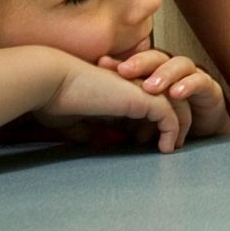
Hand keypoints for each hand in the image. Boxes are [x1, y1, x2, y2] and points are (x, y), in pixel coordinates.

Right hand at [32, 56, 190, 151]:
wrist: (52, 82)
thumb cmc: (56, 100)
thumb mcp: (72, 120)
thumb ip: (85, 129)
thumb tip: (91, 141)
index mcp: (118, 90)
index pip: (143, 108)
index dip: (145, 126)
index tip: (140, 143)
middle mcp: (133, 86)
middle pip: (166, 102)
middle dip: (168, 125)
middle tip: (166, 147)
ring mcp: (140, 89)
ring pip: (175, 106)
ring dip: (177, 128)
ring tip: (172, 149)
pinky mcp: (143, 97)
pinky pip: (169, 116)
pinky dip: (172, 132)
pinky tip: (166, 149)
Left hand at [97, 48, 229, 139]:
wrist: (203, 131)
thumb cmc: (167, 122)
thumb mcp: (139, 121)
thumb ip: (118, 118)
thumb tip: (84, 127)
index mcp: (153, 74)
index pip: (135, 62)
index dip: (119, 61)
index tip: (101, 63)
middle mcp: (171, 70)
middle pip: (156, 57)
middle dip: (140, 62)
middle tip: (124, 71)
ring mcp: (191, 76)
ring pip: (179, 64)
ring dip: (164, 74)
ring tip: (150, 87)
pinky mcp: (209, 88)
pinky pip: (200, 81)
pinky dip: (188, 85)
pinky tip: (176, 93)